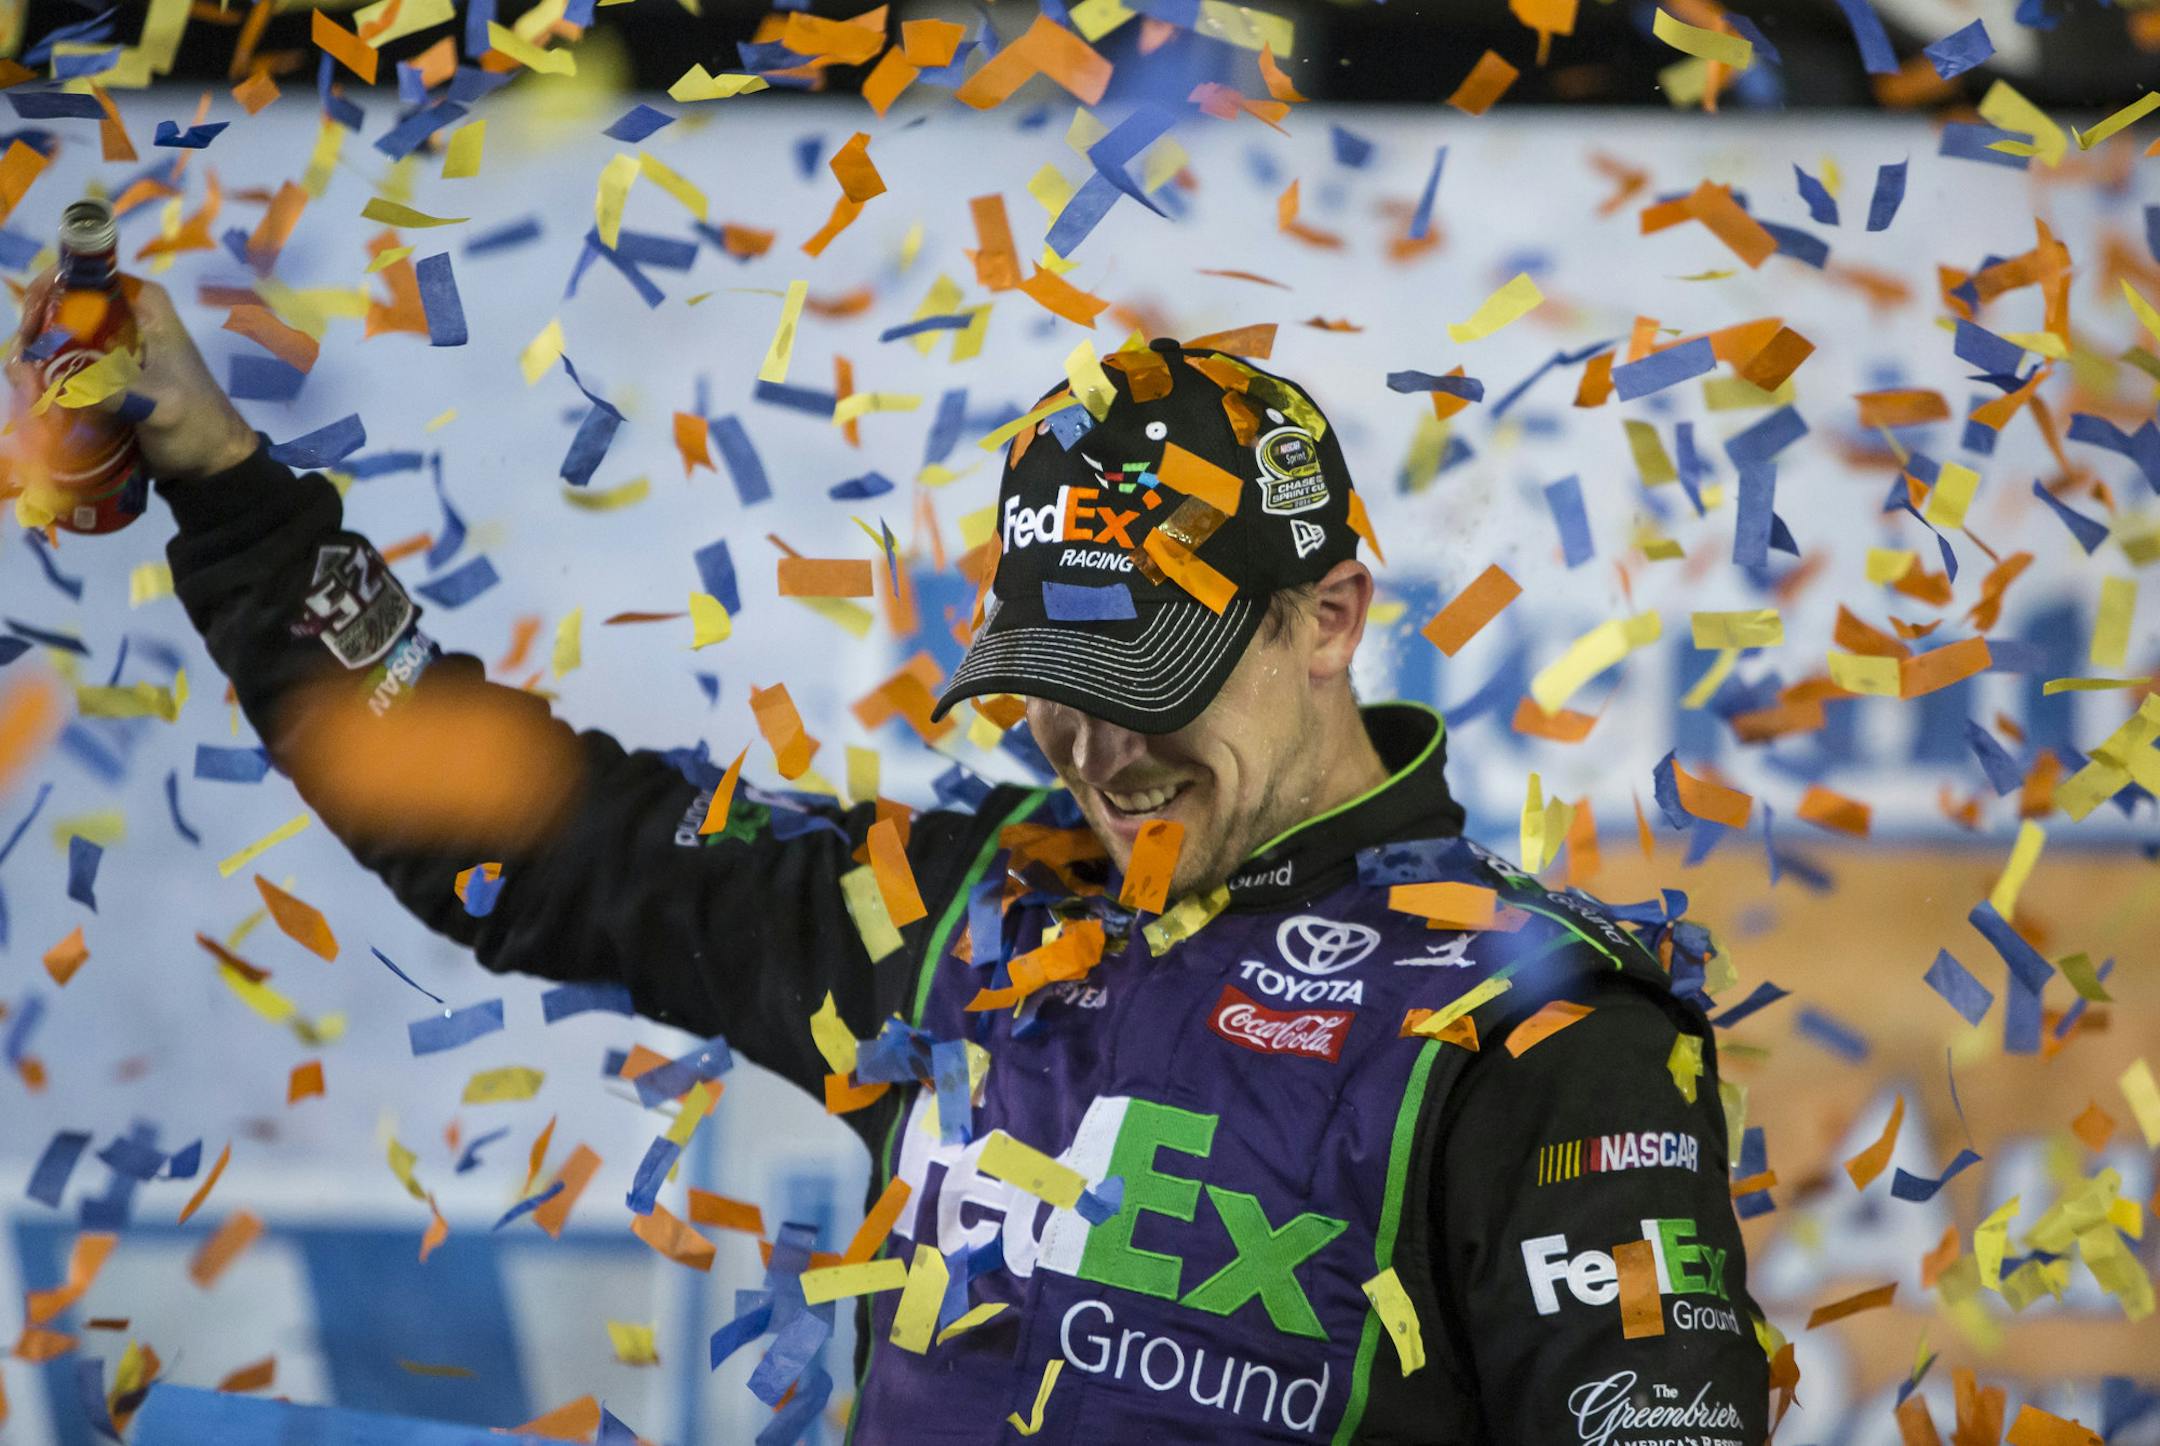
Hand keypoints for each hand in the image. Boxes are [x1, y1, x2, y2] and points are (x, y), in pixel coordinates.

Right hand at [8, 268, 260, 483]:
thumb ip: (118, 392)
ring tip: (25, 382)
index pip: (91, 274)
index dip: (53, 287)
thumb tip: (66, 383)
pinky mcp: (102, 372)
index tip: (33, 321)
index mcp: (147, 309)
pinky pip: (62, 361)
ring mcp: (112, 345)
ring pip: (58, 332)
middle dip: (36, 328)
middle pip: (64, 303)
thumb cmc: (197, 425)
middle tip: (22, 362)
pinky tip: (32, 392)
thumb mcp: (161, 407)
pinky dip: (43, 372)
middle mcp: (126, 318)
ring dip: (34, 354)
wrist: (212, 460)